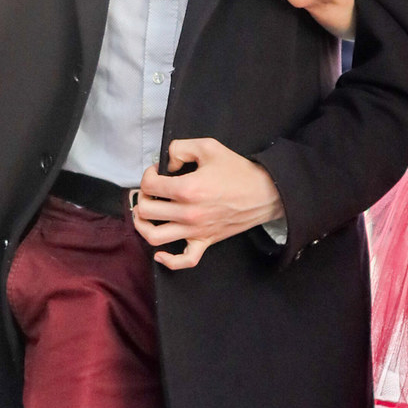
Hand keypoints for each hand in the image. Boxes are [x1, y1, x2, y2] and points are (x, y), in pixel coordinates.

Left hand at [132, 137, 283, 270]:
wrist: (265, 192)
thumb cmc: (238, 170)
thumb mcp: (208, 147)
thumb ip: (180, 148)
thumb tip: (167, 164)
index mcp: (187, 189)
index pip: (149, 185)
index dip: (148, 175)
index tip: (158, 172)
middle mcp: (188, 213)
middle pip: (146, 211)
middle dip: (142, 197)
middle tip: (151, 191)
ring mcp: (196, 231)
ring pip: (155, 237)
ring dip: (143, 226)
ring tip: (145, 215)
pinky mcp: (205, 242)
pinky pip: (184, 261)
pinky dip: (168, 260)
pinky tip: (160, 253)